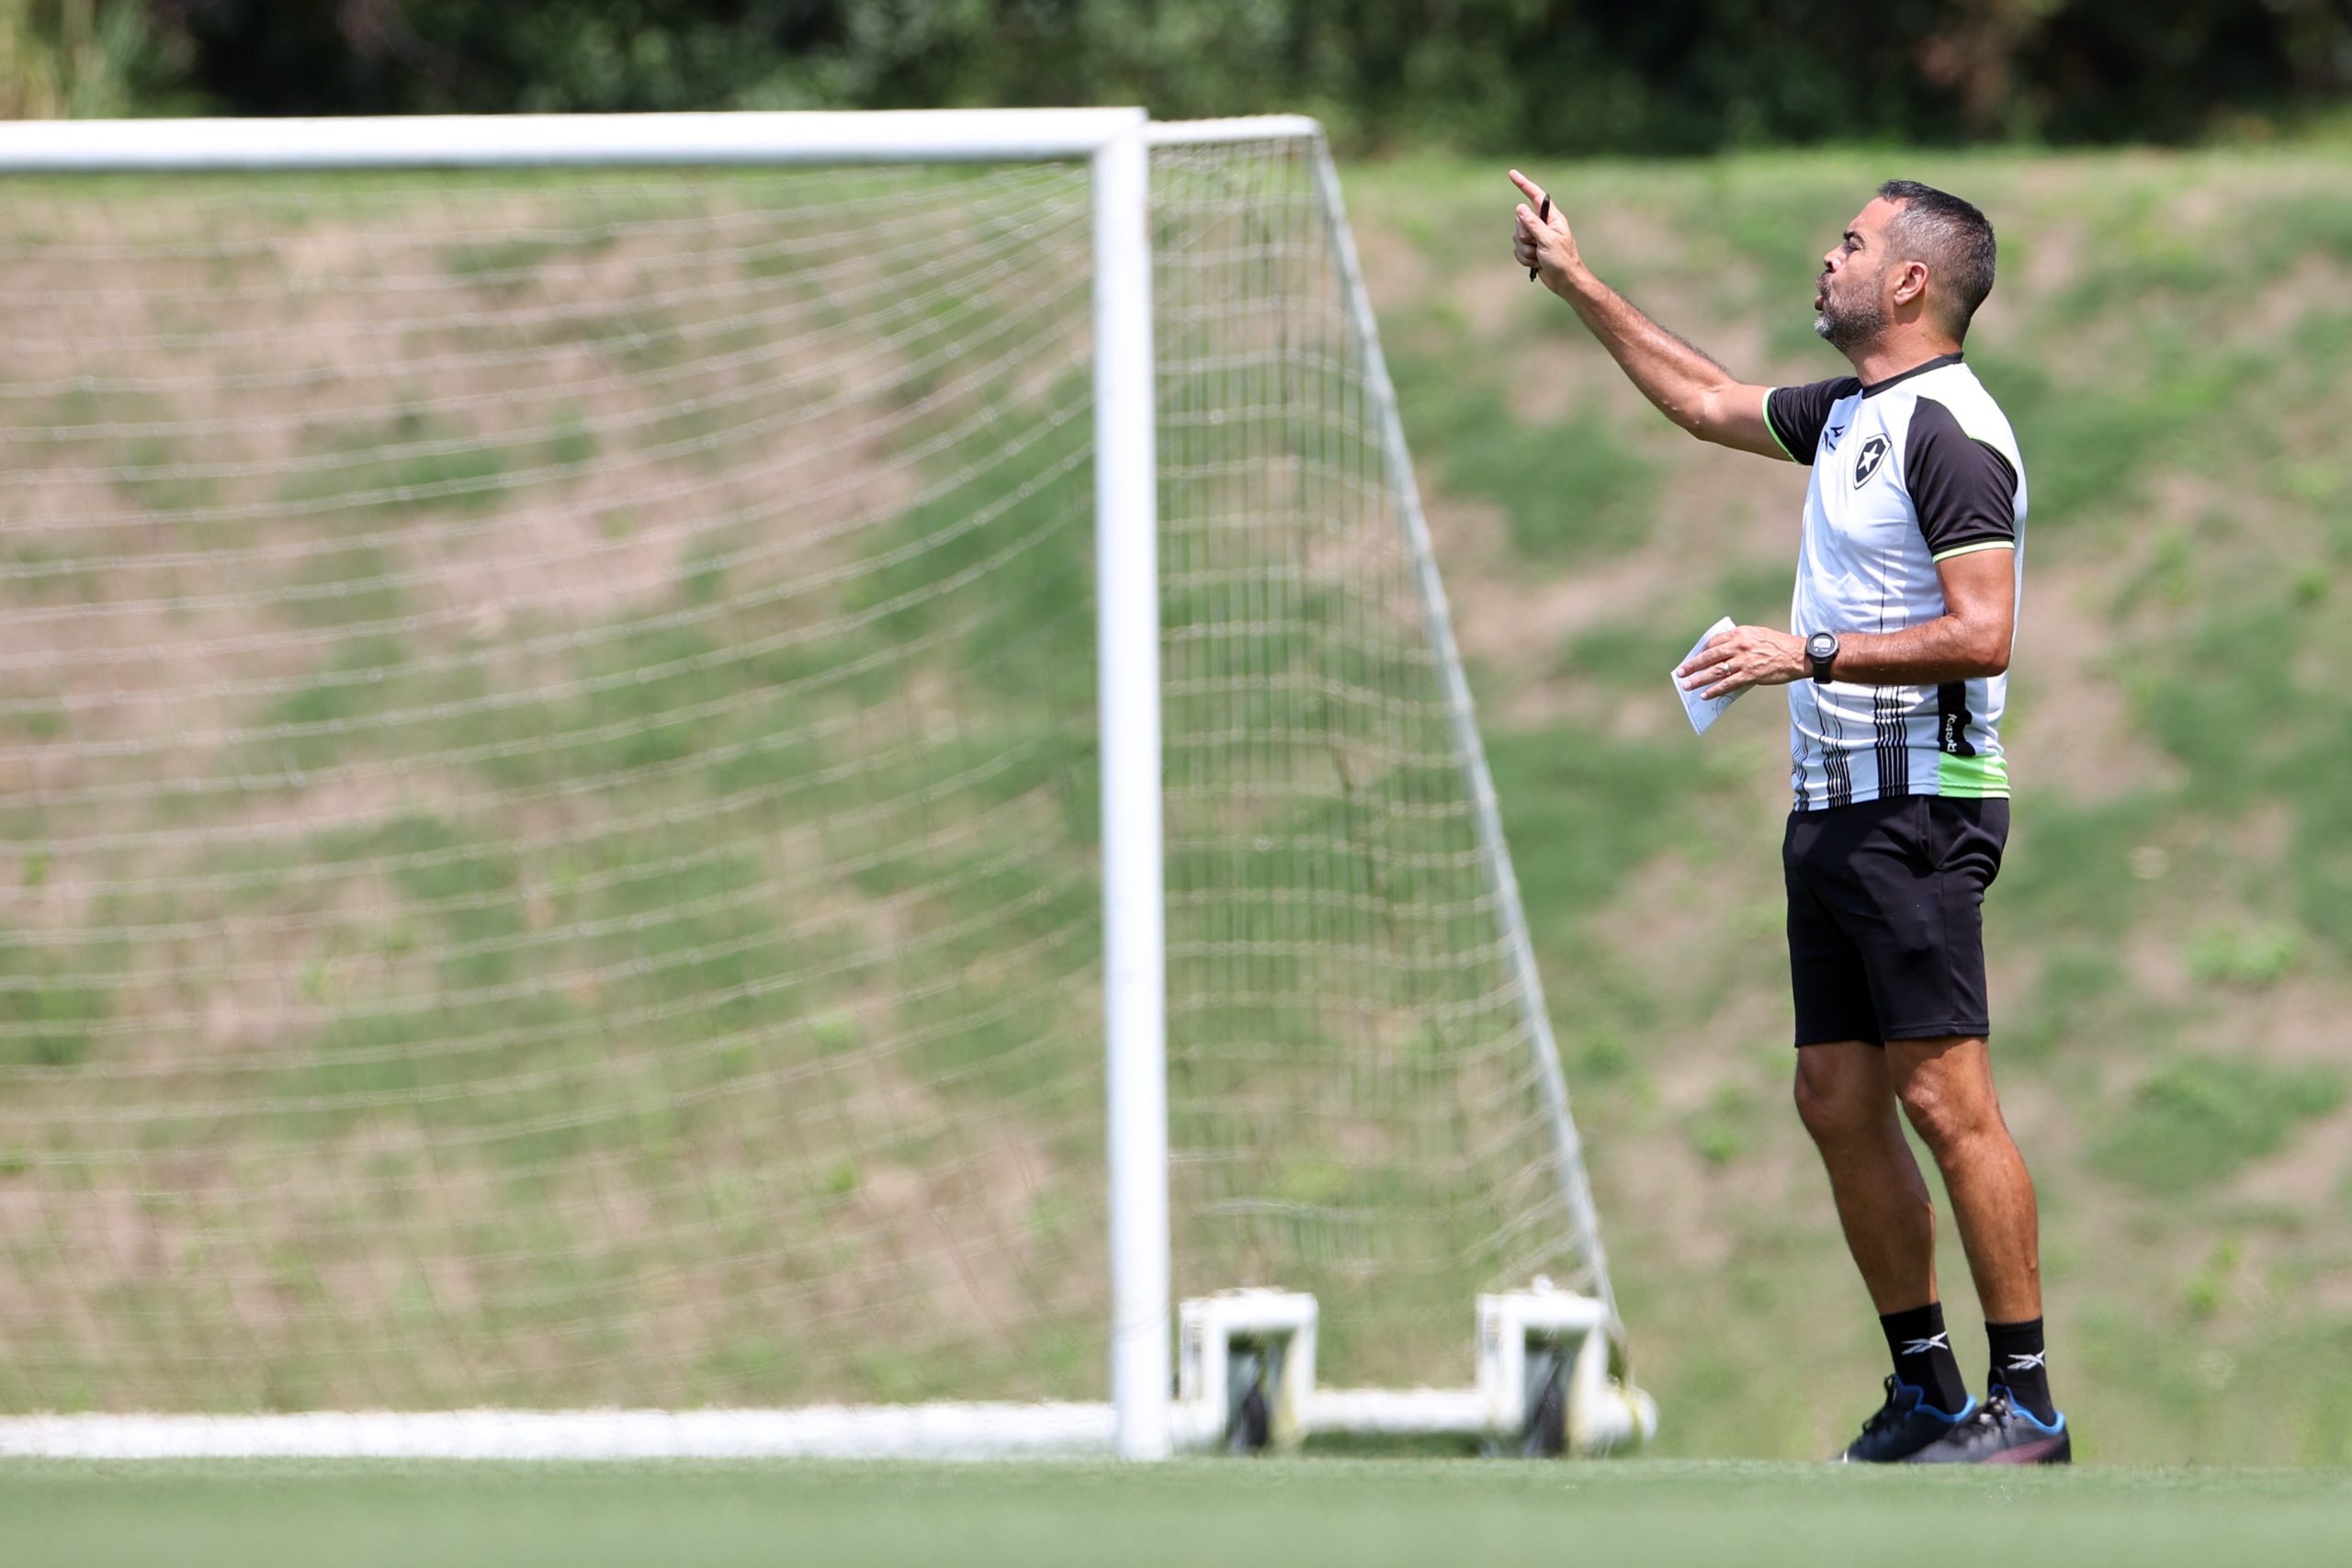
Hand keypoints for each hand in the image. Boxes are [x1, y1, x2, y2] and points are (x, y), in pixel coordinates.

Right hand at [1510, 169, 1582, 288]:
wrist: (1565, 281)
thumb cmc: (1563, 260)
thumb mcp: (1548, 240)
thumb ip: (1533, 223)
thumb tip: (1520, 207)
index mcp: (1551, 218)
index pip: (1535, 196)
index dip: (1523, 184)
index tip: (1512, 174)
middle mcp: (1543, 225)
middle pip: (1520, 221)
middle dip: (1524, 235)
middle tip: (1537, 245)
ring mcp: (1536, 237)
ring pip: (1517, 237)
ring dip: (1525, 250)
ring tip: (1539, 257)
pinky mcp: (1531, 250)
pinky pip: (1518, 250)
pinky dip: (1524, 259)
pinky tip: (1537, 264)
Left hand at [1676, 625, 1807, 699]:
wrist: (1799, 655)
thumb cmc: (1779, 645)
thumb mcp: (1757, 635)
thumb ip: (1740, 641)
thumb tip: (1721, 654)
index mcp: (1740, 633)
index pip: (1714, 642)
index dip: (1702, 652)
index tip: (1695, 658)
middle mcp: (1739, 645)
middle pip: (1709, 656)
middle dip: (1692, 665)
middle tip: (1680, 672)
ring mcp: (1744, 661)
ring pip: (1715, 671)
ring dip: (1698, 679)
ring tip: (1687, 685)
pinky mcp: (1751, 675)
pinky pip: (1727, 684)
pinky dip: (1714, 690)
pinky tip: (1705, 695)